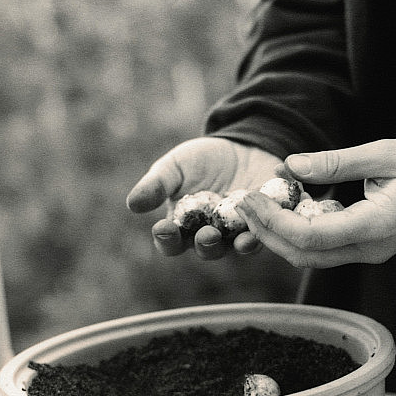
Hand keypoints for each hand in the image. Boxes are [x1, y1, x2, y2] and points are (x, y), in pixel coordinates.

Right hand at [126, 137, 282, 259]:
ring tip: (240, 240)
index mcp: (183, 226)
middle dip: (205, 244)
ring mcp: (237, 232)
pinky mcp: (262, 224)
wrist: (242, 146)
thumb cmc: (201, 159)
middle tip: (206, 234)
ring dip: (236, 246)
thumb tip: (132, 203)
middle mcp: (209, 235)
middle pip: (205, 250)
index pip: (170, 242)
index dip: (166, 239)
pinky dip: (261, 234)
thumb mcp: (175, 166)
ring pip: (234, 248)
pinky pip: (262, 235)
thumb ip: (156, 185)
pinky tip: (260, 229)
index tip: (163, 229)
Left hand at [234, 139, 395, 267]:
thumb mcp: (383, 154)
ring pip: (310, 258)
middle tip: (243, 204)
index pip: (310, 236)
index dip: (274, 221)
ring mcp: (367, 253)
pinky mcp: (364, 249)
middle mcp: (368, 249)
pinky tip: (283, 212)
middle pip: (303, 255)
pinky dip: (296, 235)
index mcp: (374, 227)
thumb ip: (336, 162)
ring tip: (256, 208)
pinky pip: (322, 250)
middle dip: (267, 232)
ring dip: (278, 236)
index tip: (251, 198)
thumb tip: (290, 165)